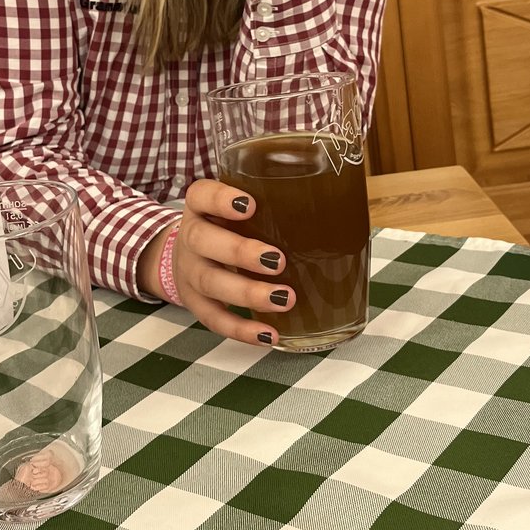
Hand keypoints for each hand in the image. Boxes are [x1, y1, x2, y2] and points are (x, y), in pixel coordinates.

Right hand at [174, 179, 295, 345]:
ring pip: (210, 282)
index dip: (221, 199)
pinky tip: (268, 334)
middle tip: (278, 261)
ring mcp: (189, 272)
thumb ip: (275, 204)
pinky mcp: (196, 303)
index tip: (250, 205)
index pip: (201, 195)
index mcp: (201, 207)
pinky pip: (214, 319)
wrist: (189, 256)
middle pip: (203, 241)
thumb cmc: (230, 227)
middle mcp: (190, 238)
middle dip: (241, 252)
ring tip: (285, 298)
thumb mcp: (240, 209)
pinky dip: (241, 329)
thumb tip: (340, 205)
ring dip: (248, 292)